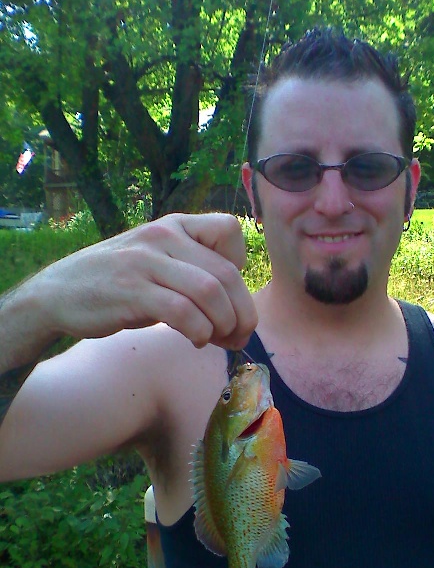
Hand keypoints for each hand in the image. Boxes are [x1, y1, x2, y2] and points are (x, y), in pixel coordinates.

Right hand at [29, 213, 257, 349]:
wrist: (56, 293)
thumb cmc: (118, 285)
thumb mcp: (158, 264)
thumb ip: (195, 275)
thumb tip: (240, 314)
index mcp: (174, 225)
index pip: (230, 230)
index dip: (241, 266)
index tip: (230, 294)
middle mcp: (163, 236)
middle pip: (227, 273)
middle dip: (242, 312)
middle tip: (240, 336)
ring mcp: (146, 262)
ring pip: (210, 292)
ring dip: (224, 325)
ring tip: (218, 340)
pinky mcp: (131, 291)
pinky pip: (183, 312)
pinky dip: (200, 332)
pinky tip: (196, 341)